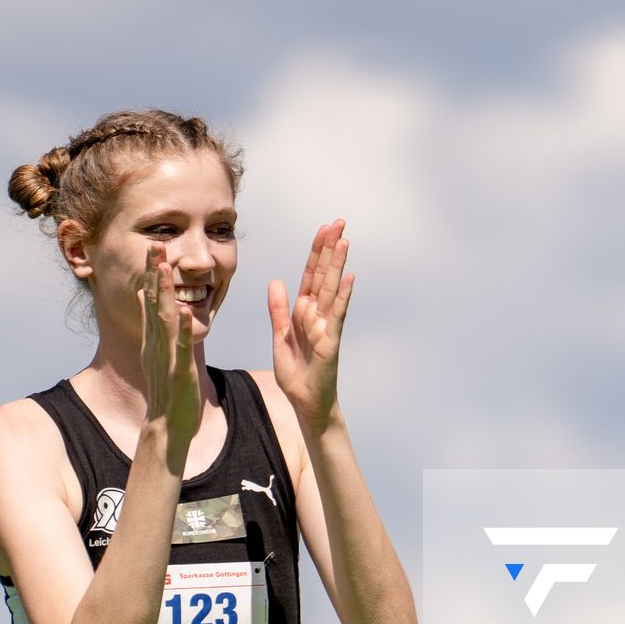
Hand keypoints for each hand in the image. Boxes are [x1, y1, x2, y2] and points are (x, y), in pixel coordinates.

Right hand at [139, 242, 201, 441]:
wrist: (167, 422)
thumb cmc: (165, 384)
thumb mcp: (155, 346)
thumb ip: (149, 319)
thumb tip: (142, 291)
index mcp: (154, 334)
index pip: (152, 297)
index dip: (153, 271)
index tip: (154, 245)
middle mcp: (157, 341)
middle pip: (155, 302)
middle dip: (155, 273)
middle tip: (155, 244)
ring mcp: (167, 355)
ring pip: (165, 320)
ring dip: (166, 294)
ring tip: (165, 268)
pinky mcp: (179, 370)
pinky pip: (181, 347)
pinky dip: (183, 329)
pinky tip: (185, 312)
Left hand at [268, 219, 354, 426]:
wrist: (305, 401)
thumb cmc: (296, 373)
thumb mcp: (280, 336)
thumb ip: (278, 309)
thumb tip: (276, 281)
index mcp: (303, 311)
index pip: (310, 275)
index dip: (315, 252)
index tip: (323, 230)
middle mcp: (317, 314)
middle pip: (323, 274)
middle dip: (329, 248)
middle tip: (339, 222)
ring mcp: (325, 325)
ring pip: (330, 288)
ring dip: (337, 264)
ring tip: (344, 240)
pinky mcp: (330, 340)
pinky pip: (336, 314)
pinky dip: (341, 295)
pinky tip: (348, 277)